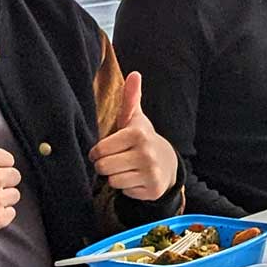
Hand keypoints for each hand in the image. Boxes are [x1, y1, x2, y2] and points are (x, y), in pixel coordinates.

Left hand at [90, 72, 178, 201]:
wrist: (167, 163)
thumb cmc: (142, 139)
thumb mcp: (135, 118)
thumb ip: (130, 97)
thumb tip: (134, 73)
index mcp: (137, 134)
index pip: (100, 150)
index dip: (98, 152)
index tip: (108, 149)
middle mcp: (146, 153)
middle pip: (103, 167)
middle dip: (105, 165)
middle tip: (117, 160)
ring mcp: (151, 173)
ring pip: (113, 181)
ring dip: (116, 177)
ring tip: (128, 169)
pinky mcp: (153, 190)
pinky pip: (125, 192)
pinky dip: (128, 188)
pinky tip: (137, 179)